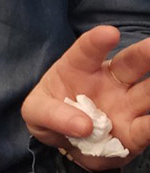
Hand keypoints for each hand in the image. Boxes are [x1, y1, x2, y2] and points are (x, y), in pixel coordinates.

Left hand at [22, 25, 149, 169]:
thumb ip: (51, 114)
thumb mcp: (36, 112)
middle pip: (131, 64)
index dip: (98, 41)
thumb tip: (83, 126)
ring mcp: (125, 105)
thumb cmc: (50, 113)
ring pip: (148, 93)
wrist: (65, 142)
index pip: (87, 50)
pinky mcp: (135, 132)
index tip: (110, 33)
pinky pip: (148, 128)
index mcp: (80, 67)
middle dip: (146, 54)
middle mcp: (110, 81)